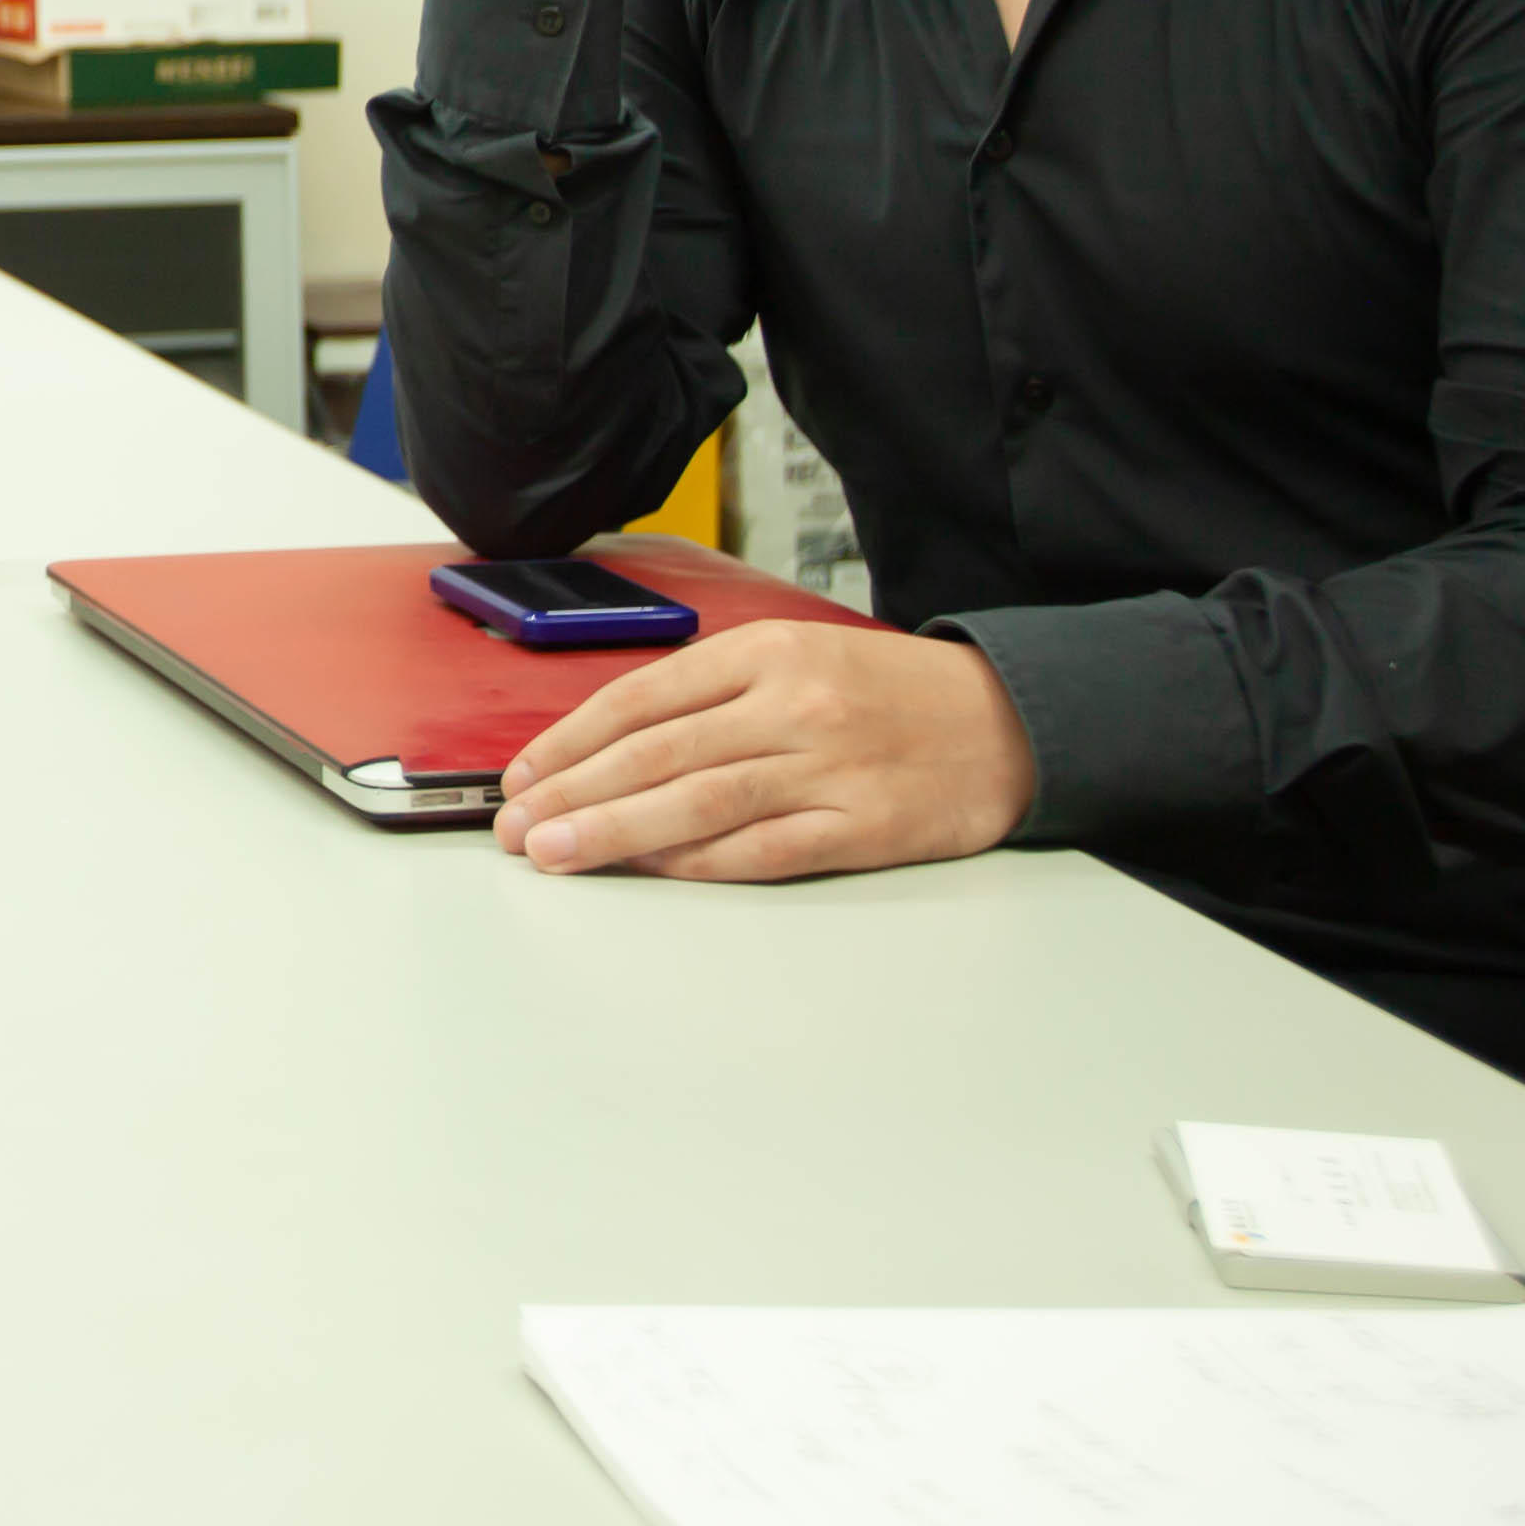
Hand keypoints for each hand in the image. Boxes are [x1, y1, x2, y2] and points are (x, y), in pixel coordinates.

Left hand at [495, 620, 1037, 880]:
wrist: (1007, 720)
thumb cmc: (886, 694)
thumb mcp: (796, 659)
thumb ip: (711, 698)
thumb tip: (608, 750)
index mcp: (765, 653)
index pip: (641, 698)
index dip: (571, 741)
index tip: (523, 777)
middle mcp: (792, 703)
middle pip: (656, 752)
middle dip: (574, 793)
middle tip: (516, 828)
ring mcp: (829, 765)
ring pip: (698, 800)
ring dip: (616, 831)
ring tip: (556, 853)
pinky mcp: (864, 824)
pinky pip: (764, 848)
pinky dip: (700, 862)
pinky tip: (651, 872)